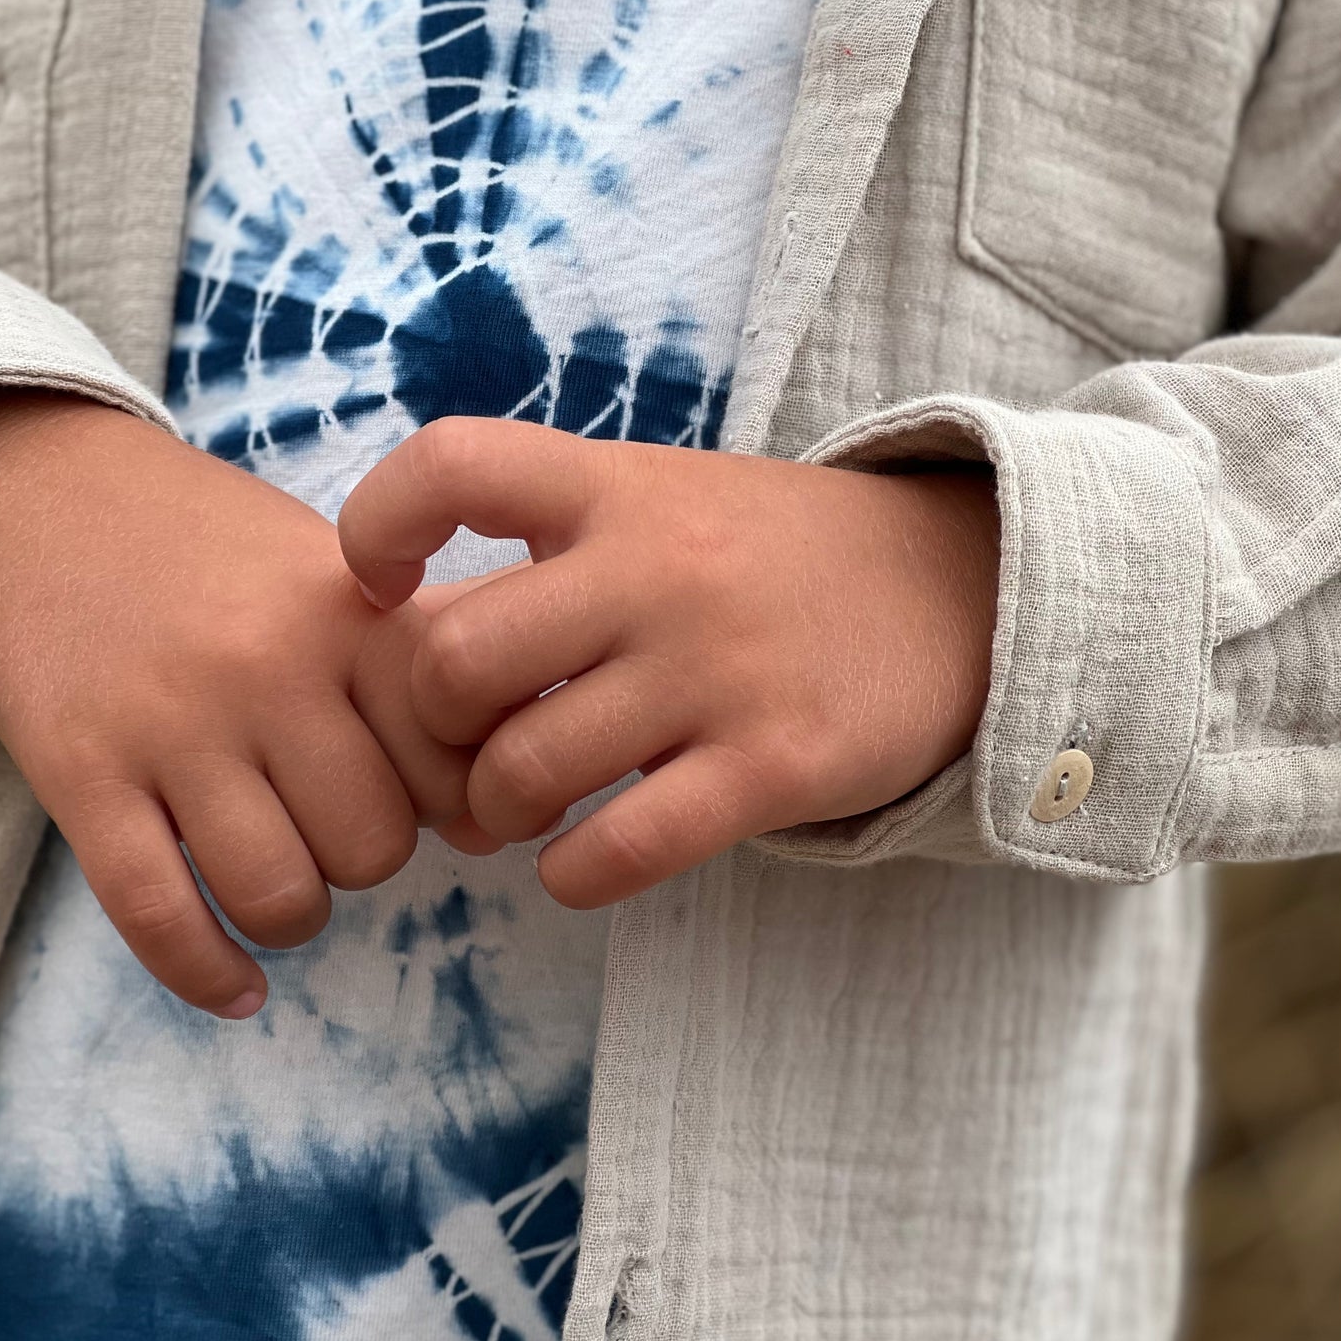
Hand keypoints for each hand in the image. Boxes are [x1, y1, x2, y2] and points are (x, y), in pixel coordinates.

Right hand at [0, 393, 472, 1016]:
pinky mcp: (82, 772)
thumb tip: (496, 824)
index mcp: (353, 612)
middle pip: (375, 846)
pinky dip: (209, 973)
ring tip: (282, 875)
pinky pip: (159, 916)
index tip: (428, 796)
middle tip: (334, 819)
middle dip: (367, 857)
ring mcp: (172, 724)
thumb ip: (422, 678)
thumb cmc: (219, 550)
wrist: (49, 492)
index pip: (455, 763)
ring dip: (294, 912)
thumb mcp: (338, 573)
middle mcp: (271, 666)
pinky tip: (238, 985)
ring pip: (279, 894)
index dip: (458, 803)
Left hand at [337, 418, 998, 907]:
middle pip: (458, 661)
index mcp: (620, 488)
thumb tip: (404, 633)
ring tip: (521, 808)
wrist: (961, 587)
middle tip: (468, 740)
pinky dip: (570, 874)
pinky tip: (581, 860)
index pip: (455, 466)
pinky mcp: (773, 764)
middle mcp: (658, 568)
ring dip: (494, 813)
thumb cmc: (772, 555)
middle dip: (433, 724)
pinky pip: (619, 849)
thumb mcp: (667, 503)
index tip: (382, 586)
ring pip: (523, 771)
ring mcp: (717, 669)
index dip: (379, 525)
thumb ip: (549, 549)